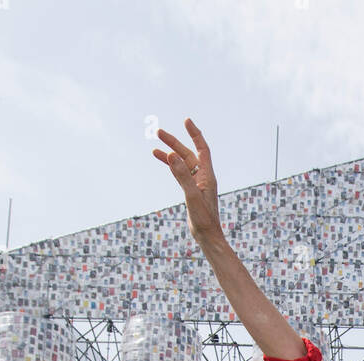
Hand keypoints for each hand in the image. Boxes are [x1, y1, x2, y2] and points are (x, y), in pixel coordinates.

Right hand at [153, 118, 222, 244]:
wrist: (208, 236)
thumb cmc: (204, 219)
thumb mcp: (191, 195)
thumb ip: (182, 175)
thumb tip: (171, 155)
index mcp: (207, 175)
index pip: (201, 148)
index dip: (194, 134)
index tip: (186, 120)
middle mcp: (203, 177)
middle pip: (188, 153)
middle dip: (174, 142)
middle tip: (159, 133)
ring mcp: (197, 184)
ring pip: (182, 163)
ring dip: (170, 153)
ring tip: (155, 146)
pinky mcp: (191, 191)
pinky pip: (180, 173)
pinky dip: (171, 166)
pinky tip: (162, 160)